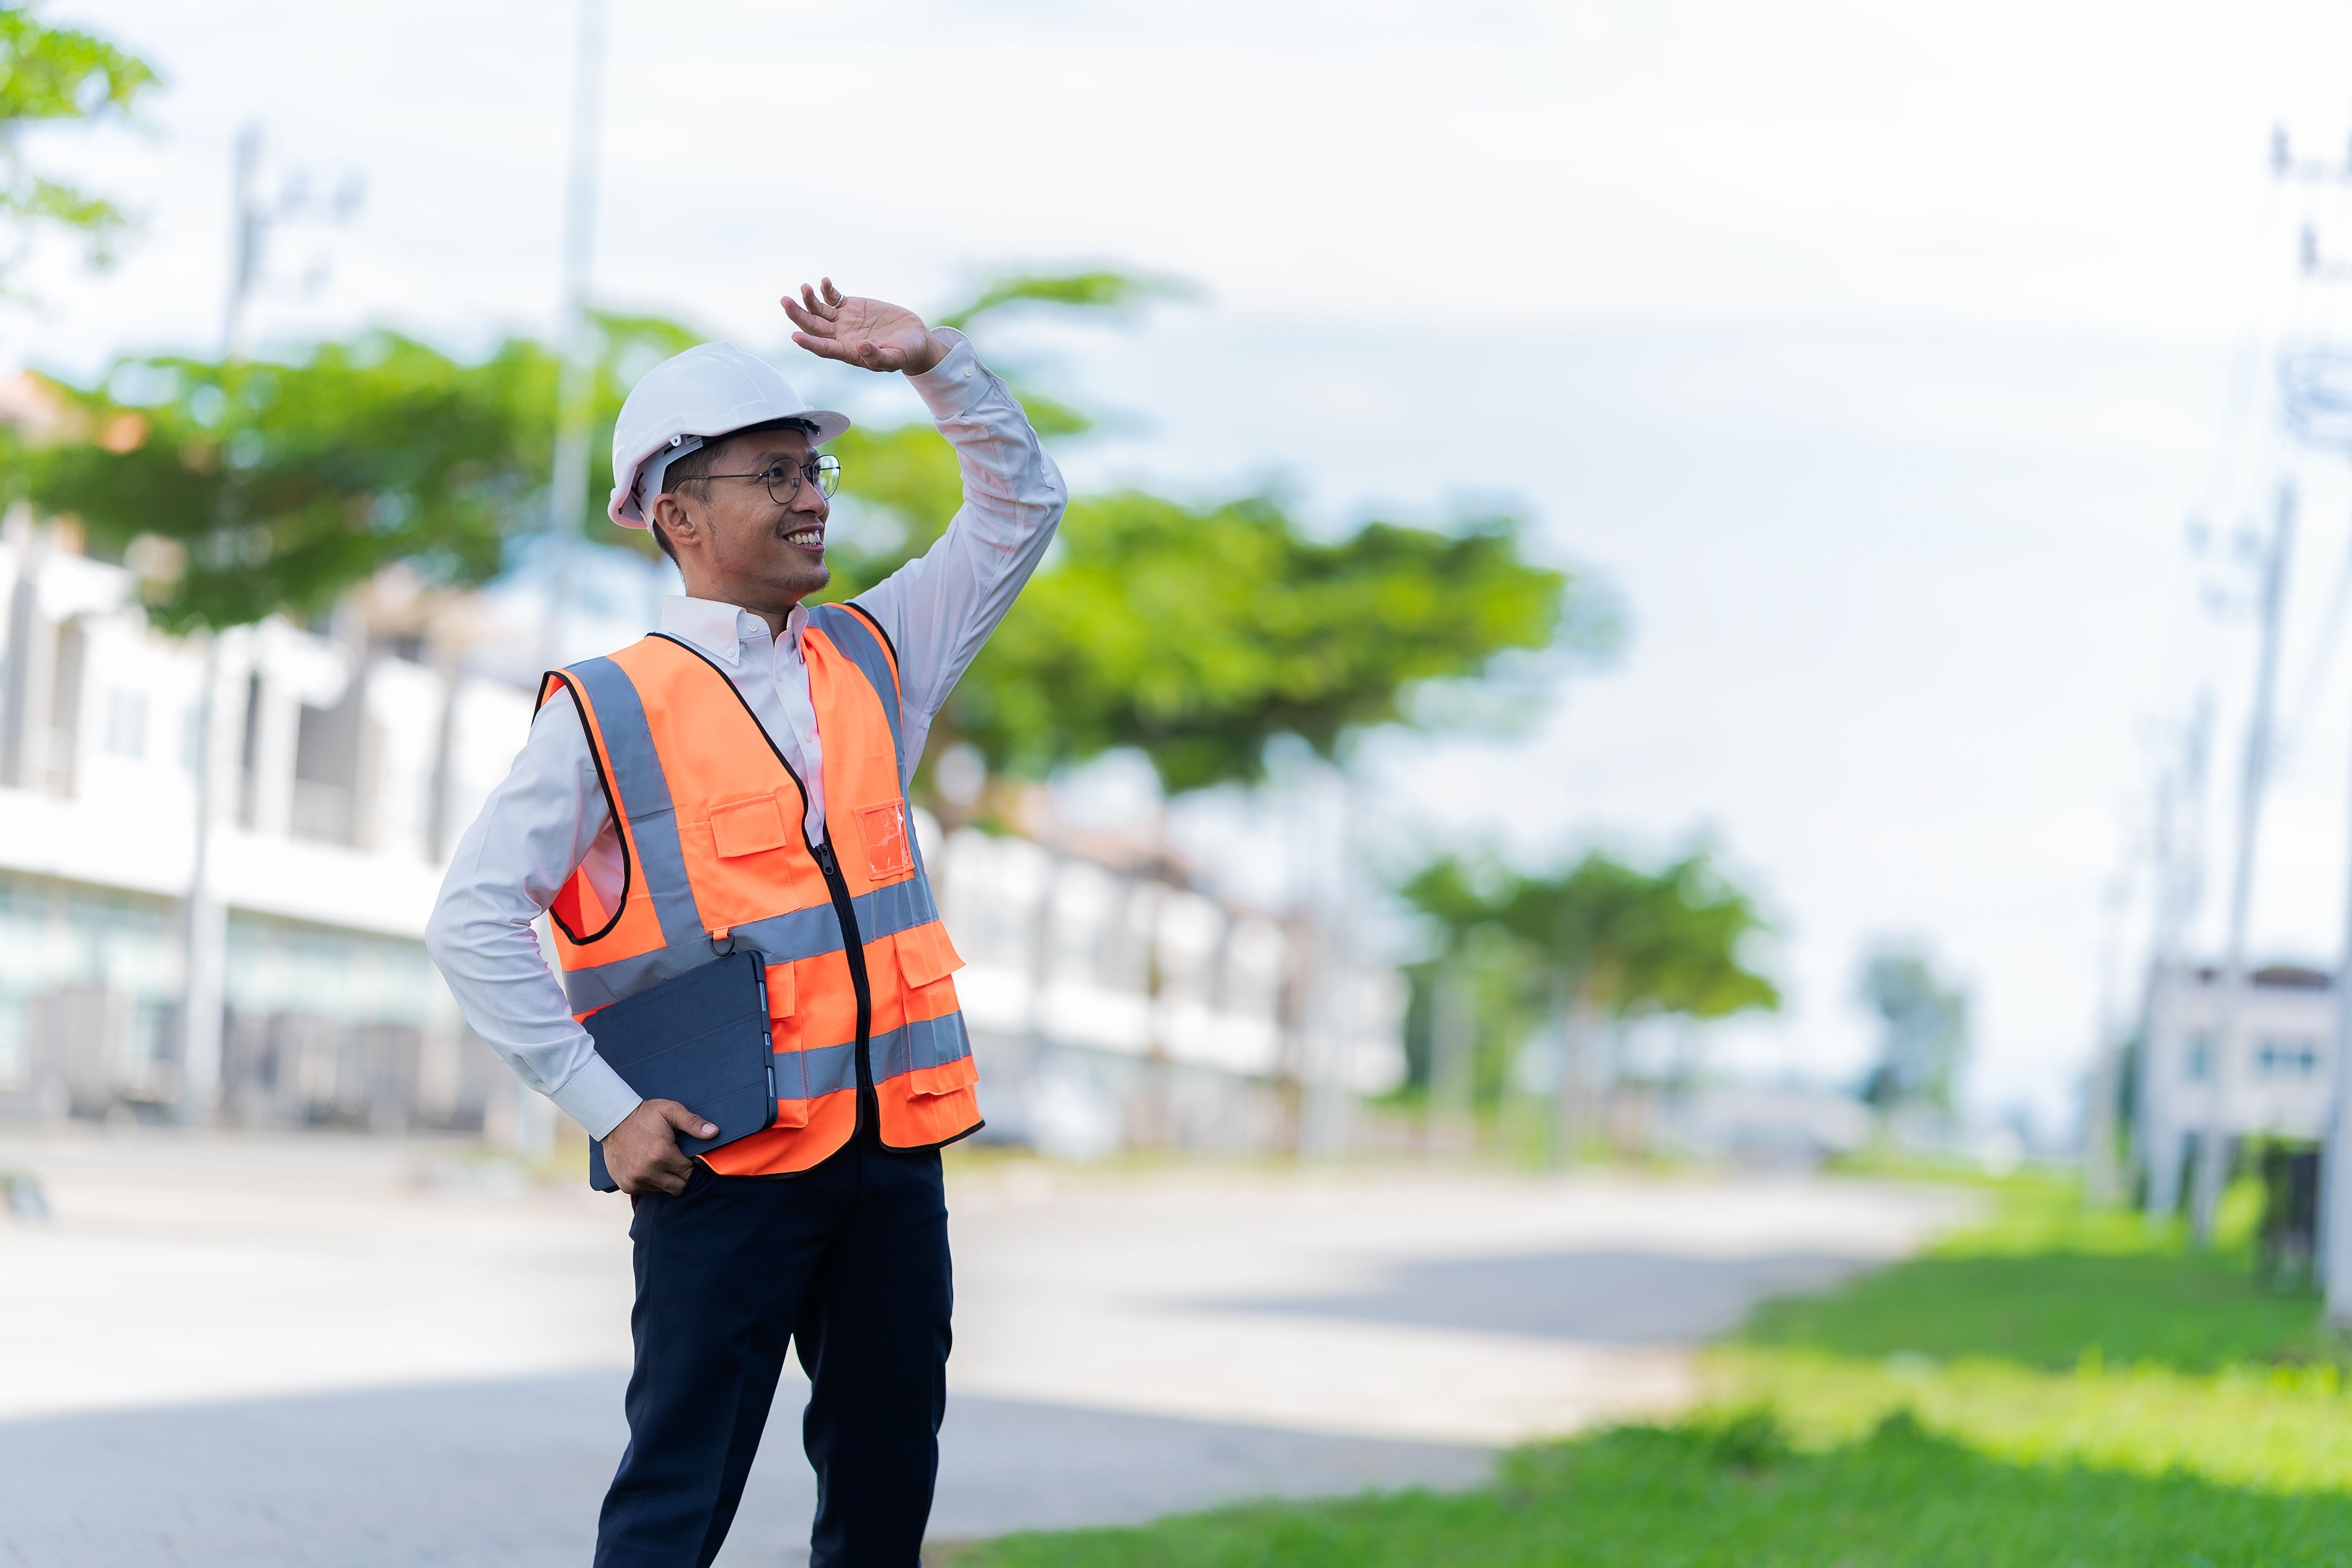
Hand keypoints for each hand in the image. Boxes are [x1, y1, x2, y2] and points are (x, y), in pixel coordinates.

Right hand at [602, 1099, 715, 1195]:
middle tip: (677, 1160)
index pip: (689, 1172)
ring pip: (665, 1190)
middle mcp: (648, 1172)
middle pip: (679, 1186)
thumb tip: (714, 1132)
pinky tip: (650, 1166)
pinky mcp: (627, 1186)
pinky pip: (649, 1191)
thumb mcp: (670, 1111)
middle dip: (683, 1176)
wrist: (612, 1120)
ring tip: (662, 1161)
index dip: (692, 1165)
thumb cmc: (645, 1115)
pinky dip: (654, 1182)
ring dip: (668, 1180)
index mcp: (661, 1155)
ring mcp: (635, 1181)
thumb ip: (693, 1123)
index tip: (689, 1156)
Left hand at [782, 279, 948, 374]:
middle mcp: (840, 336)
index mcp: (847, 352)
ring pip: (818, 310)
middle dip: (798, 315)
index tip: (795, 336)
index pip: (823, 348)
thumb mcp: (896, 358)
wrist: (914, 337)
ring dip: (808, 299)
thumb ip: (878, 357)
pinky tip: (824, 281)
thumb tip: (861, 348)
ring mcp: (843, 320)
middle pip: (813, 327)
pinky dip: (827, 290)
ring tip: (804, 287)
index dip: (809, 343)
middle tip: (786, 302)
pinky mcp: (850, 306)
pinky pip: (833, 298)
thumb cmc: (906, 353)